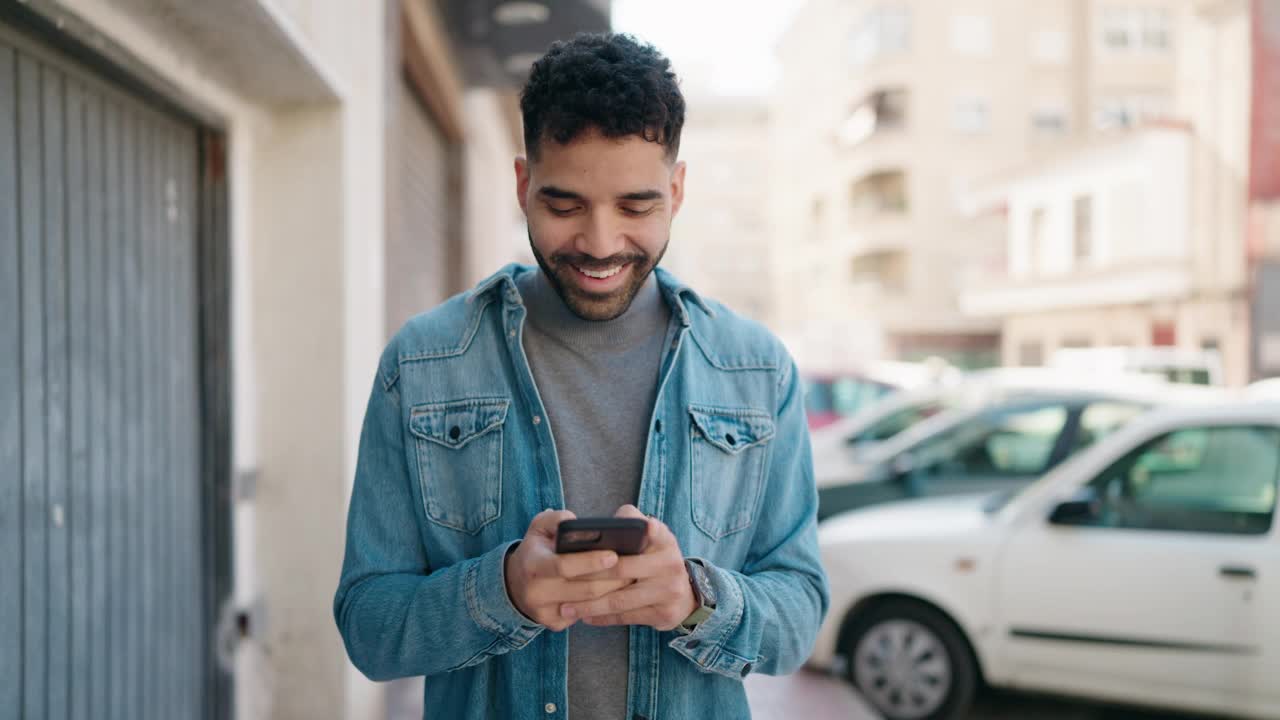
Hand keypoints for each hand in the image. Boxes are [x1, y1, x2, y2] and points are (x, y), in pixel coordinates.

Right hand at [504, 509, 633, 631]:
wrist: (515, 583)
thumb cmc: (536, 550)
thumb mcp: (539, 528)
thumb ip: (555, 519)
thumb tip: (575, 521)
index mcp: (533, 565)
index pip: (564, 566)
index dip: (591, 562)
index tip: (614, 555)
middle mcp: (536, 592)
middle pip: (583, 589)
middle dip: (612, 579)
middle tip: (634, 568)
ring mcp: (544, 612)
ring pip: (588, 605)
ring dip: (612, 592)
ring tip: (630, 578)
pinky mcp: (553, 624)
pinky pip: (584, 615)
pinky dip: (601, 604)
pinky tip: (615, 593)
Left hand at [558, 505, 697, 630]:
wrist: (685, 595)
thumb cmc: (655, 560)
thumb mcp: (653, 539)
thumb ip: (632, 522)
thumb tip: (610, 522)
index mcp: (665, 540)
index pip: (651, 529)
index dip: (643, 528)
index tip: (628, 529)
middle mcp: (670, 564)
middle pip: (621, 570)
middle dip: (588, 576)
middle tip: (561, 581)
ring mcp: (669, 591)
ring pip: (620, 600)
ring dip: (590, 605)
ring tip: (566, 607)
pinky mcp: (664, 614)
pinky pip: (625, 617)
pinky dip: (602, 618)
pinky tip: (584, 617)